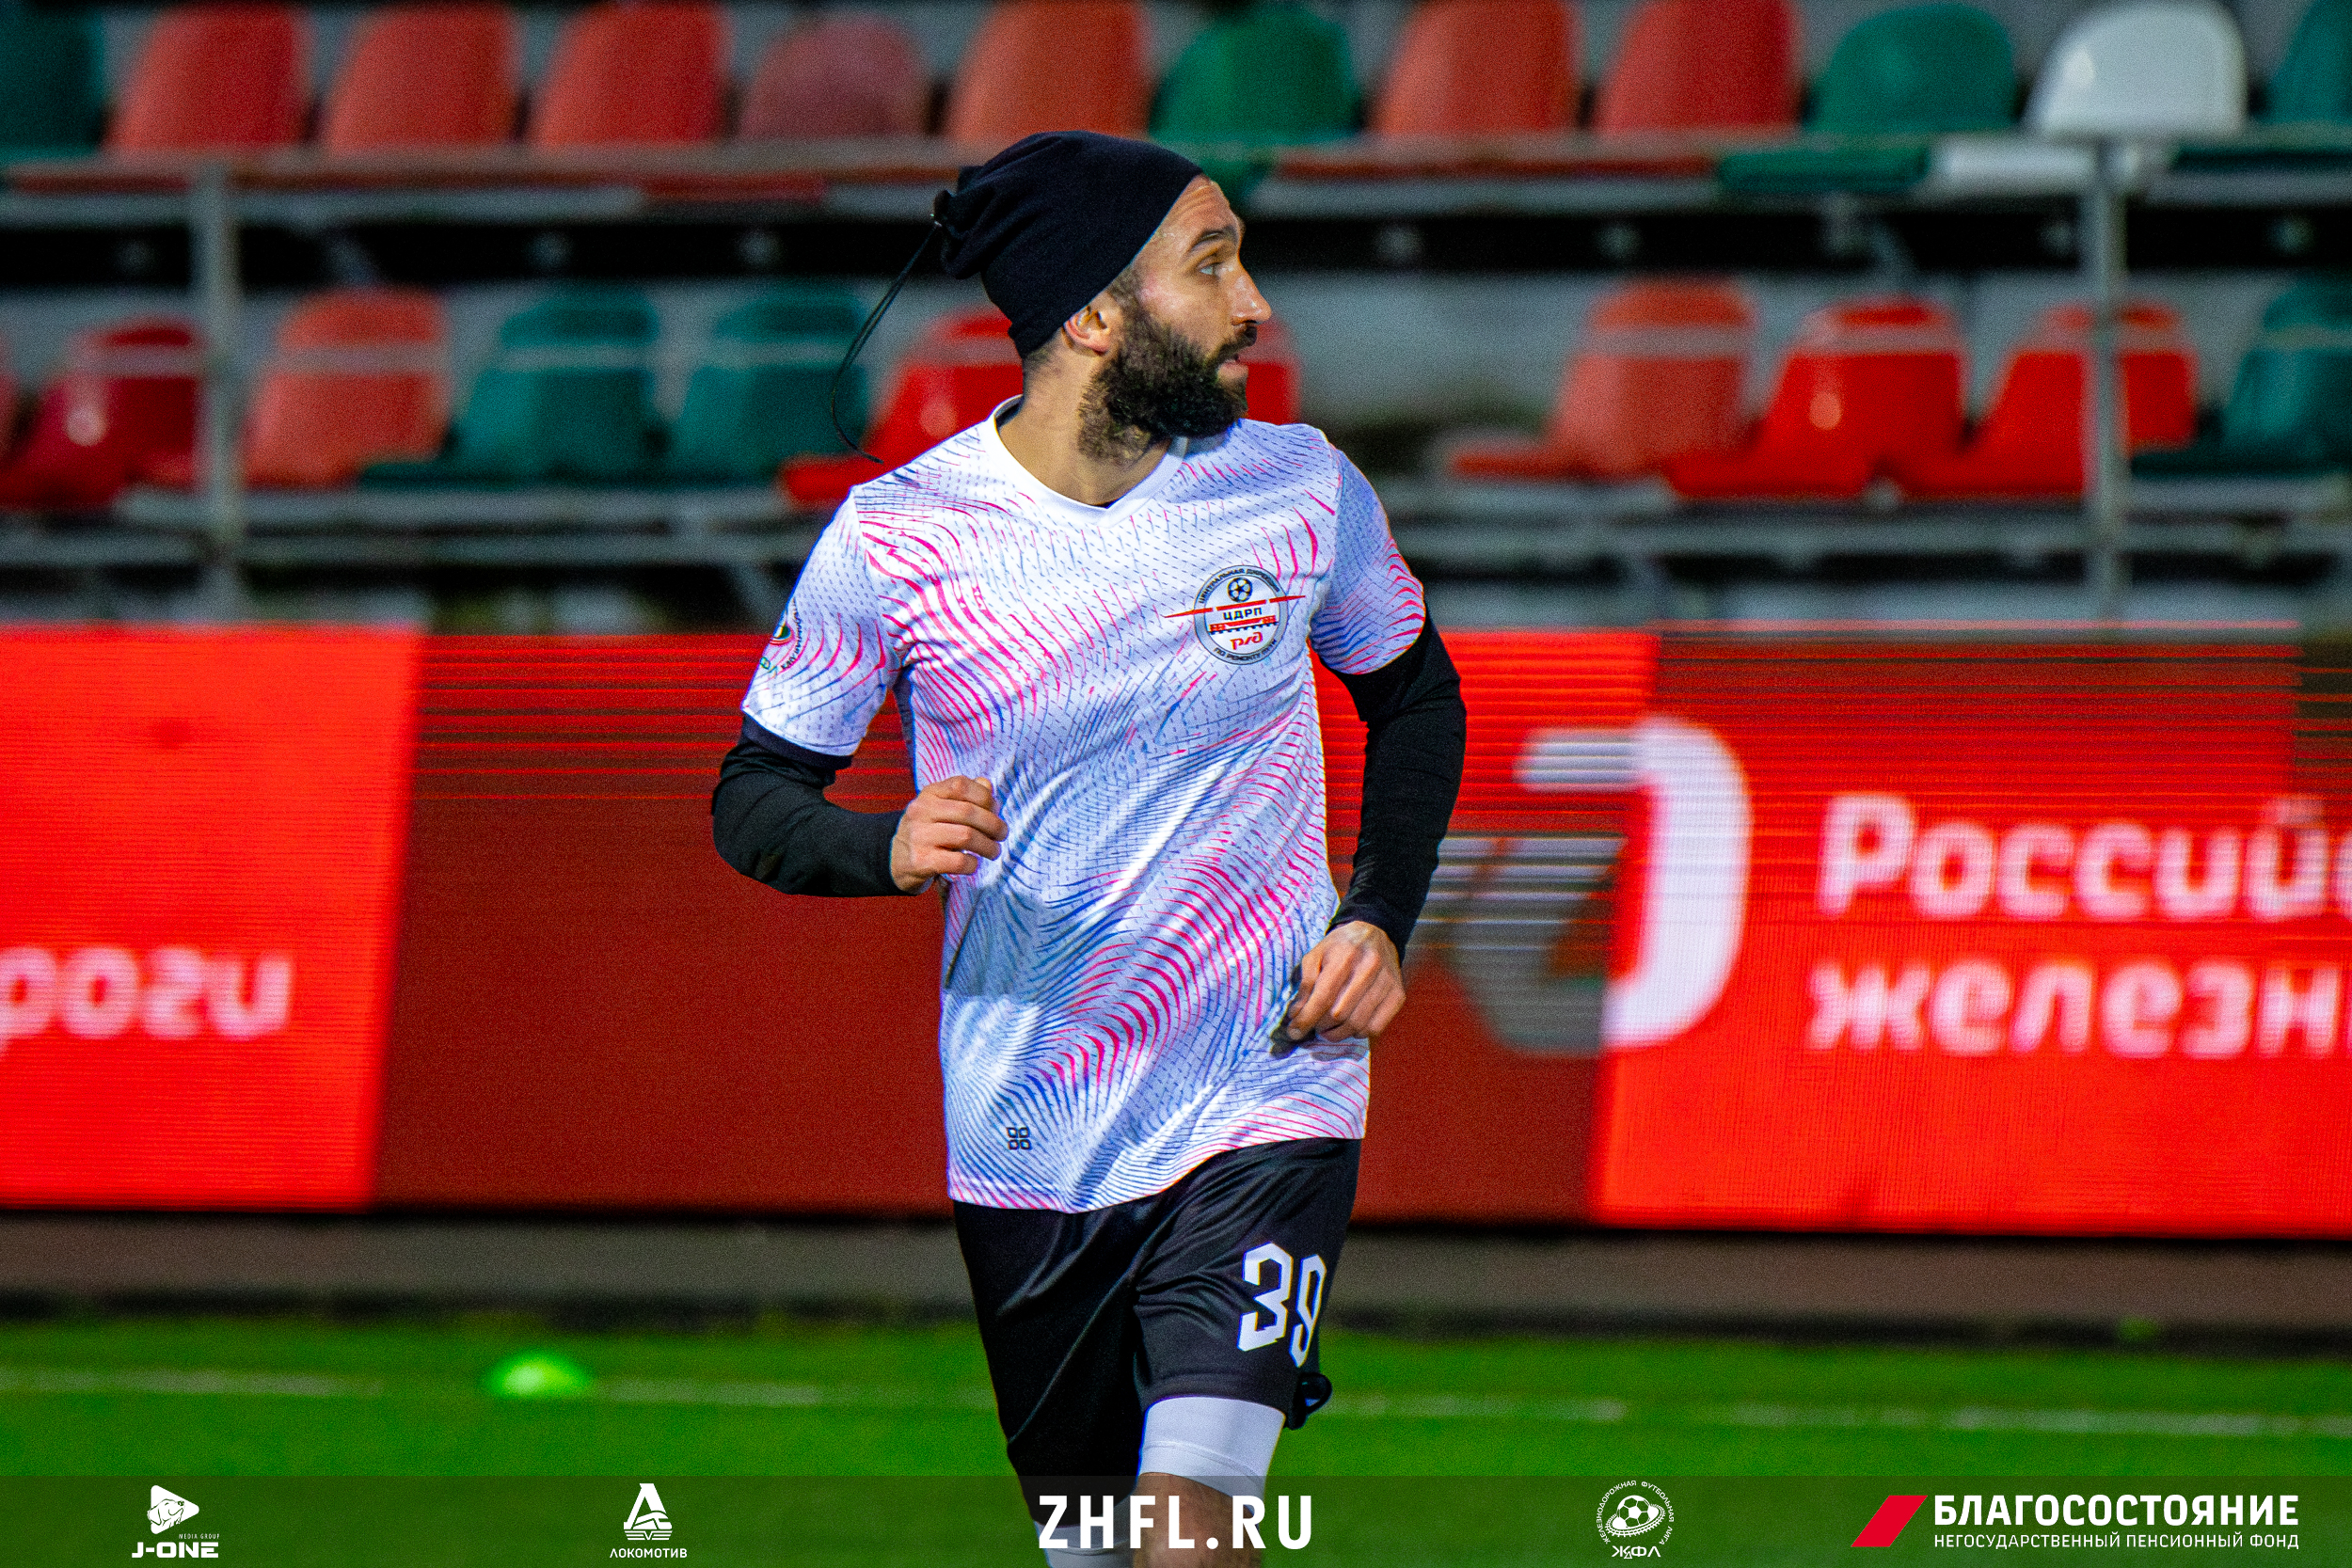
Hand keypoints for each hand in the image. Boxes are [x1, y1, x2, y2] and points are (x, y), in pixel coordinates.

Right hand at [891, 776, 1006, 891]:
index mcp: (928, 794)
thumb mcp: (942, 807)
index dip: (985, 796)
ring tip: (993, 851)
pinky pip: (957, 861)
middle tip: (1002, 835)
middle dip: (993, 824)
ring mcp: (919, 836)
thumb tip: (988, 786)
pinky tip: (972, 863)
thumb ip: (966, 796)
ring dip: (988, 846)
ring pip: (966, 836)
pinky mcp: (920, 861)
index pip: (961, 784)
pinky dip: (972, 864)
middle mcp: (921, 811)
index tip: (995, 810)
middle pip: (968, 812)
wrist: (896, 859)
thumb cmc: (929, 831)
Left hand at [1284, 921, 1403, 1043]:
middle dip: (1320, 1025)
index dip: (1306, 1019)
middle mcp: (1369, 968)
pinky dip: (1359, 1033)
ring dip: (1338, 1033)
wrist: (1375, 932)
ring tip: (1329, 1028)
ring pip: (1357, 1024)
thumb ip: (1305, 984)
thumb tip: (1296, 1015)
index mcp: (1345, 956)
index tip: (1294, 1032)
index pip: (1323, 997)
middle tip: (1314, 1024)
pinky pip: (1376, 1027)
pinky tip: (1351, 1025)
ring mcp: (1387, 982)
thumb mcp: (1316, 955)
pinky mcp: (1398, 994)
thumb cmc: (1340, 946)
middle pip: (1339, 1014)